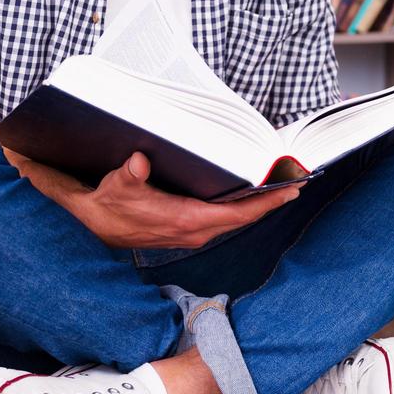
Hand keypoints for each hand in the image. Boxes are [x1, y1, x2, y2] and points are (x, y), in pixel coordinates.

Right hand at [65, 151, 303, 249]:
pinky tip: (249, 194)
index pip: (236, 215)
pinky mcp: (188, 230)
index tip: (290, 191)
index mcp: (186, 220)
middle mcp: (195, 231)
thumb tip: (140, 161)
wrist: (96, 223)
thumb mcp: (117, 185)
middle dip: (270, 202)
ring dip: (257, 205)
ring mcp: (193, 232)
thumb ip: (130, 174)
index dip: (265, 203)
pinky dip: (241, 208)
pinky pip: (224, 219)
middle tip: (297, 183)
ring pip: (235, 220)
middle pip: (243, 218)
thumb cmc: (109, 203)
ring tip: (280, 186)